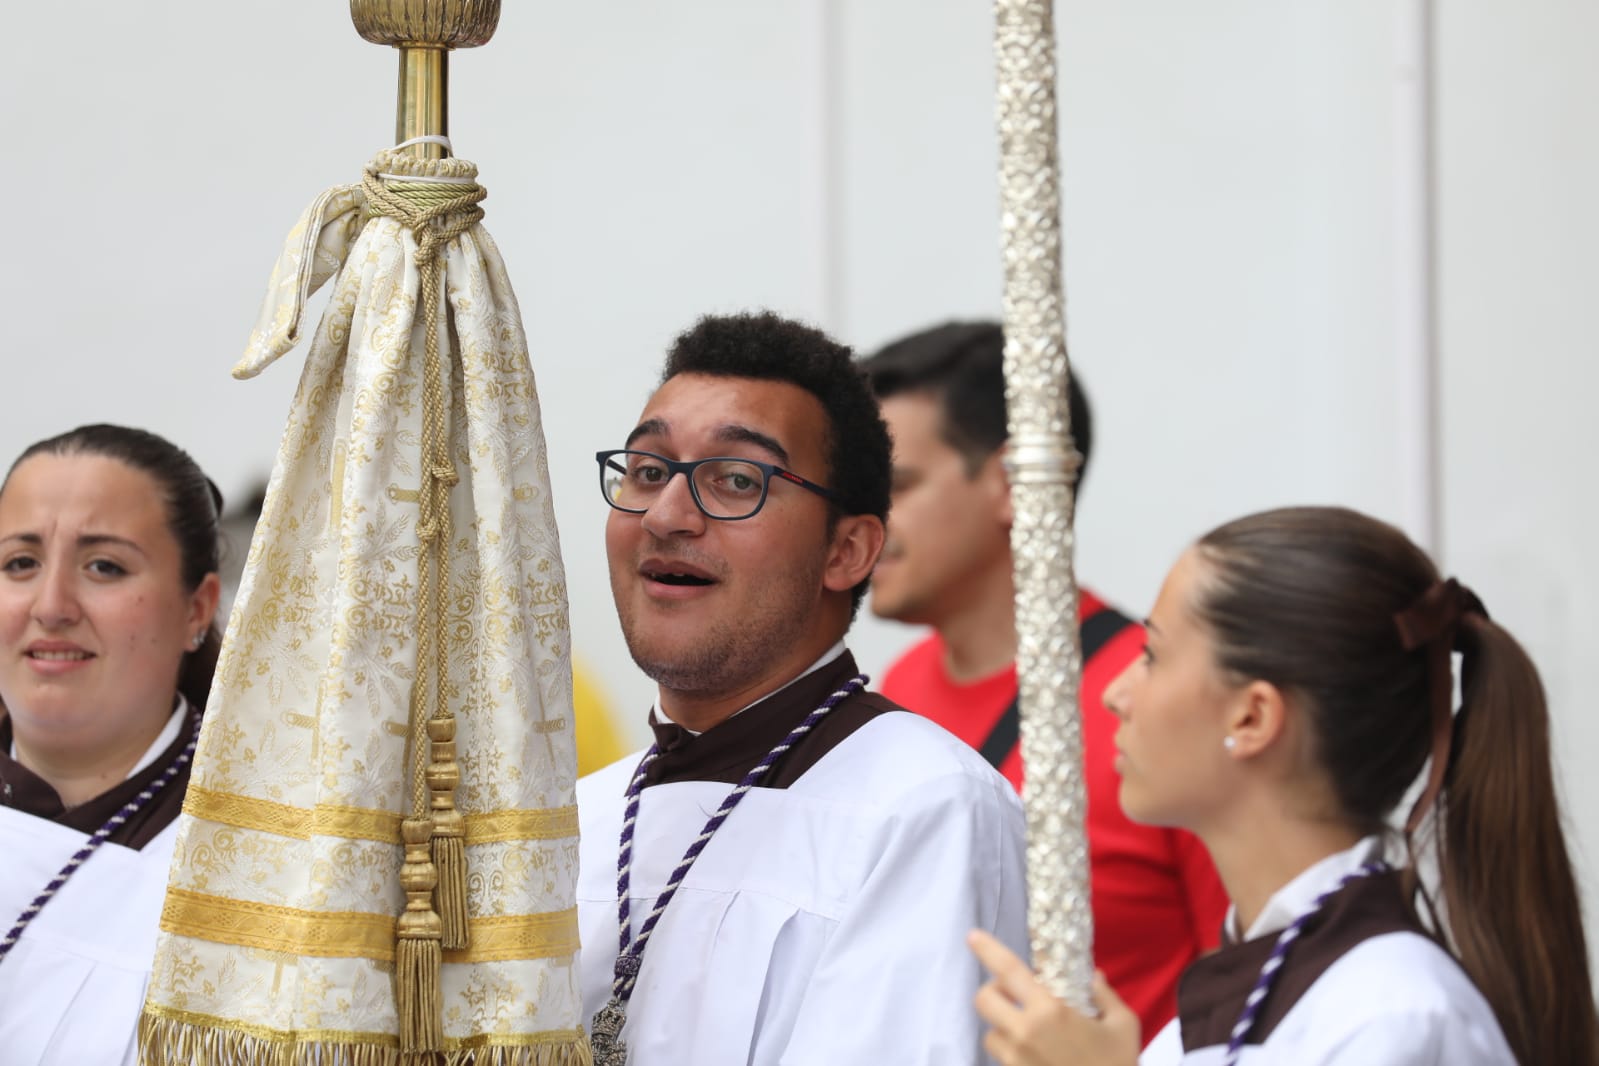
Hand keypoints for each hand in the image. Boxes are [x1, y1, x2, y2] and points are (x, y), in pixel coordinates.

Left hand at [968, 929, 1140, 1065]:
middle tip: (1013, 995)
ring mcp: (1016, 1060)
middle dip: (993, 992)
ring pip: (990, 1033)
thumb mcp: (1123, 1026)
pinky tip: (1036, 1055)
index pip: (1009, 971)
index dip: (988, 950)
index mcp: (1050, 1011)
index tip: (972, 936)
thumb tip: (1095, 977)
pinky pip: (1002, 1059)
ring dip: (1002, 1027)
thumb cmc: (1118, 1065)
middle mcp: (1025, 1033)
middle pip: (983, 1000)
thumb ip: (1106, 997)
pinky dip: (1011, 1052)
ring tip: (1029, 1032)